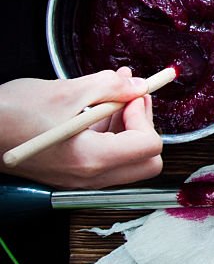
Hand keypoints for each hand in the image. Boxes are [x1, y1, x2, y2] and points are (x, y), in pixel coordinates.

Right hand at [0, 69, 162, 187]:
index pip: (149, 146)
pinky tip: (96, 108)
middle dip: (144, 125)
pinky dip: (110, 133)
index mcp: (91, 159)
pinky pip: (107, 158)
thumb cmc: (8, 115)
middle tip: (130, 98)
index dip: (144, 115)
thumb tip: (137, 85)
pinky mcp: (73, 172)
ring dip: (128, 126)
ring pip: (129, 159)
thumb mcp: (65, 92)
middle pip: (147, 161)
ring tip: (112, 94)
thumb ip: (109, 87)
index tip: (131, 95)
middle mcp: (90, 177)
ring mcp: (81, 178)